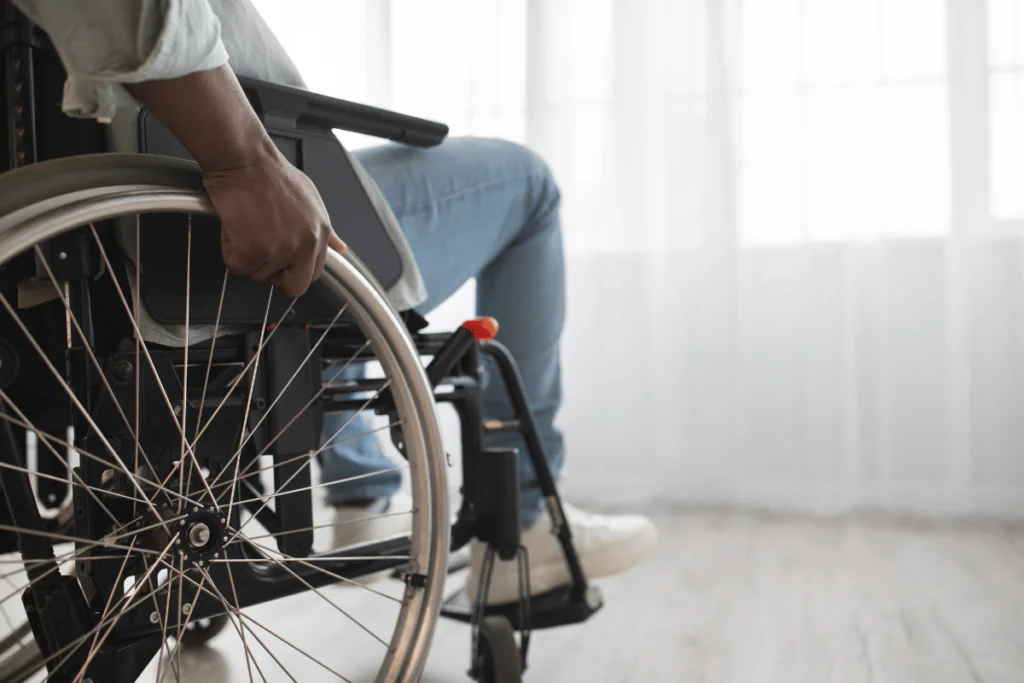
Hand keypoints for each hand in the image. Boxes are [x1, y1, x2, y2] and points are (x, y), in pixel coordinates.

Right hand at [202, 145, 346, 297]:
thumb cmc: (272, 174)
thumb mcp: (311, 200)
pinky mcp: (253, 249)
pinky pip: (236, 266)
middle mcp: (305, 244)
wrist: (246, 160)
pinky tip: (235, 227)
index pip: (313, 274)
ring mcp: (280, 249)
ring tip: (247, 225)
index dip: (293, 270)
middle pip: (294, 287)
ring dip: (248, 255)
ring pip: (259, 274)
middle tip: (261, 254)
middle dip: (275, 276)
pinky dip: (230, 250)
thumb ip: (326, 230)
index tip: (282, 262)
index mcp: (320, 233)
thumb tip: (339, 248)